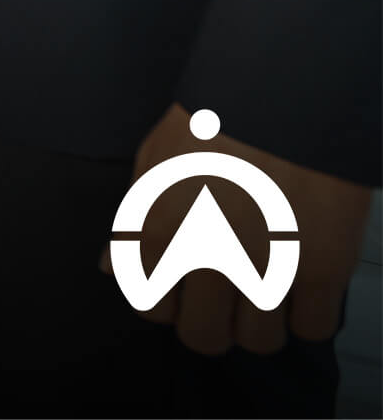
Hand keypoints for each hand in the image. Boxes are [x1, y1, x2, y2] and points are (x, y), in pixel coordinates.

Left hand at [108, 104, 374, 355]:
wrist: (286, 91)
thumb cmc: (216, 120)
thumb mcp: (153, 162)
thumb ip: (133, 222)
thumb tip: (111, 269)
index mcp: (156, 232)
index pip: (151, 308)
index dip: (171, 302)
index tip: (187, 288)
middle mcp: (204, 258)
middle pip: (203, 337)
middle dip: (215, 323)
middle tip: (229, 299)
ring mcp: (264, 266)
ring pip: (258, 342)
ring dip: (263, 324)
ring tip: (269, 292)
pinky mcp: (321, 267)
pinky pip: (312, 328)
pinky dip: (309, 316)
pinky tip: (305, 288)